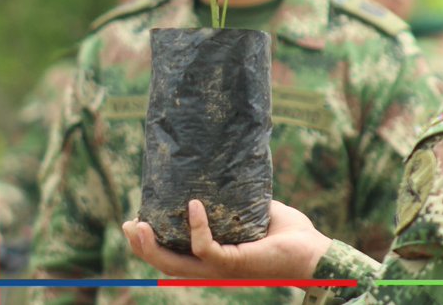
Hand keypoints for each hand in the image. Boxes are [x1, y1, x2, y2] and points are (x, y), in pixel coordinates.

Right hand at [121, 200, 332, 280]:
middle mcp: (213, 268)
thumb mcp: (250, 213)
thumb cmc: (288, 235)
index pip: (173, 258)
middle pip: (166, 265)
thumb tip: (218, 174)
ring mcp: (222, 268)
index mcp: (213, 260)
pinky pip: (205, 248)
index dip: (149, 246)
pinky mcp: (234, 263)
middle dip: (141, 247)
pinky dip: (196, 227)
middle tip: (128, 224)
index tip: (133, 223)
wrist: (315, 252)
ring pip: (176, 264)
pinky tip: (193, 205)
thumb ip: (232, 202)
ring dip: (153, 246)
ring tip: (139, 223)